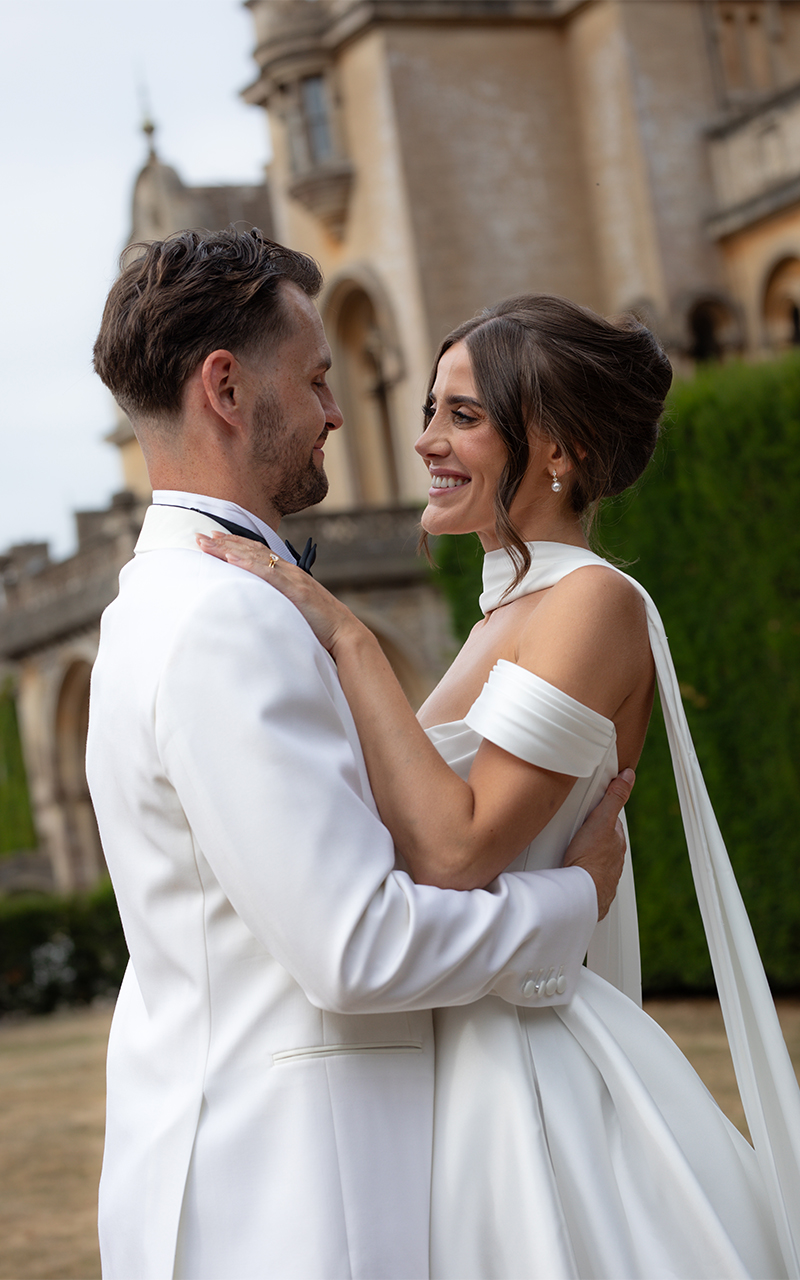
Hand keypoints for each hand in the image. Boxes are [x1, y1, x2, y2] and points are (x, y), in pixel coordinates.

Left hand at [196, 533, 360, 654]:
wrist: (342, 632)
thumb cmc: (318, 624)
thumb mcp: (294, 607)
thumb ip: (277, 599)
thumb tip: (257, 601)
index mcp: (288, 574)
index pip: (257, 553)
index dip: (234, 544)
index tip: (213, 539)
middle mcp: (289, 571)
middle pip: (252, 550)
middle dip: (225, 542)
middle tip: (200, 536)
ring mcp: (292, 578)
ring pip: (256, 557)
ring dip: (230, 549)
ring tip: (208, 543)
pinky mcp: (295, 590)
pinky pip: (267, 574)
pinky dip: (248, 564)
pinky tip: (232, 558)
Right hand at [562, 769, 634, 920]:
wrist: (581, 892)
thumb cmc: (590, 859)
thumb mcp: (602, 820)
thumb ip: (614, 798)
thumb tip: (628, 777)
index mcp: (616, 841)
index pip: (610, 822)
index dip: (600, 813)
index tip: (590, 808)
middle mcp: (613, 858)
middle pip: (601, 839)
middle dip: (590, 833)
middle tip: (574, 828)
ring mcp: (603, 873)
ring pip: (593, 857)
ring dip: (583, 851)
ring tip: (568, 847)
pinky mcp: (590, 885)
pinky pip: (584, 872)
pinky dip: (578, 868)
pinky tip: (568, 866)